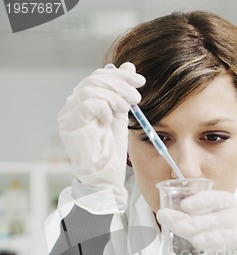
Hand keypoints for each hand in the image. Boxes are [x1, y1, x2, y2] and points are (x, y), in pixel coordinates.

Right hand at [58, 62, 144, 213]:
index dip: (120, 76)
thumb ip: (121, 94)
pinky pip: (87, 103)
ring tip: (126, 110)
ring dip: (114, 96)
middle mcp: (72, 106)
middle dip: (120, 84)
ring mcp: (68, 115)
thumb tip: (129, 67)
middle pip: (94, 79)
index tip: (140, 81)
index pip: (98, 77)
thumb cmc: (111, 152)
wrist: (104, 177)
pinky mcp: (70, 125)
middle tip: (136, 97)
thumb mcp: (120, 117)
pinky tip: (110, 120)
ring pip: (91, 89)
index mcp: (83, 103)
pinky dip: (104, 108)